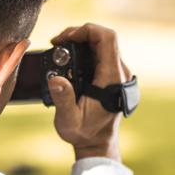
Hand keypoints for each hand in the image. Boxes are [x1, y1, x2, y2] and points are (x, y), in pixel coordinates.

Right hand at [47, 23, 131, 161]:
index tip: (65, 38)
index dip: (86, 30)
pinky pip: (99, 53)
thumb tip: (56, 79)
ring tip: (59, 48)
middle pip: (104, 38)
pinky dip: (83, 50)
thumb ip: (63, 99)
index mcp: (112, 79)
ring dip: (80, 41)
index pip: (107, 39)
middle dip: (78, 34)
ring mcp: (116, 73)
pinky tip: (67, 58)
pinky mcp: (111, 75)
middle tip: (56, 42)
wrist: (97, 144)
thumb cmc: (85, 133)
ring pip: (101, 44)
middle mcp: (118, 73)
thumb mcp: (69, 120)